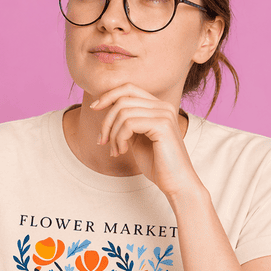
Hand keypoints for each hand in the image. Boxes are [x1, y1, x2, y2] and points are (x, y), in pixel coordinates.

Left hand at [90, 83, 201, 198]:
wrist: (176, 182)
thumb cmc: (157, 163)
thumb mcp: (137, 138)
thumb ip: (126, 122)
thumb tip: (104, 107)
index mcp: (158, 106)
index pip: (129, 88)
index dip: (108, 95)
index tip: (94, 108)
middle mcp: (163, 106)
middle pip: (123, 99)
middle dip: (107, 120)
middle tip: (102, 141)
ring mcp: (164, 114)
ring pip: (123, 112)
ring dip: (113, 134)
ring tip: (115, 151)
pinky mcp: (162, 126)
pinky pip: (129, 124)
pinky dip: (120, 138)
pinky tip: (123, 151)